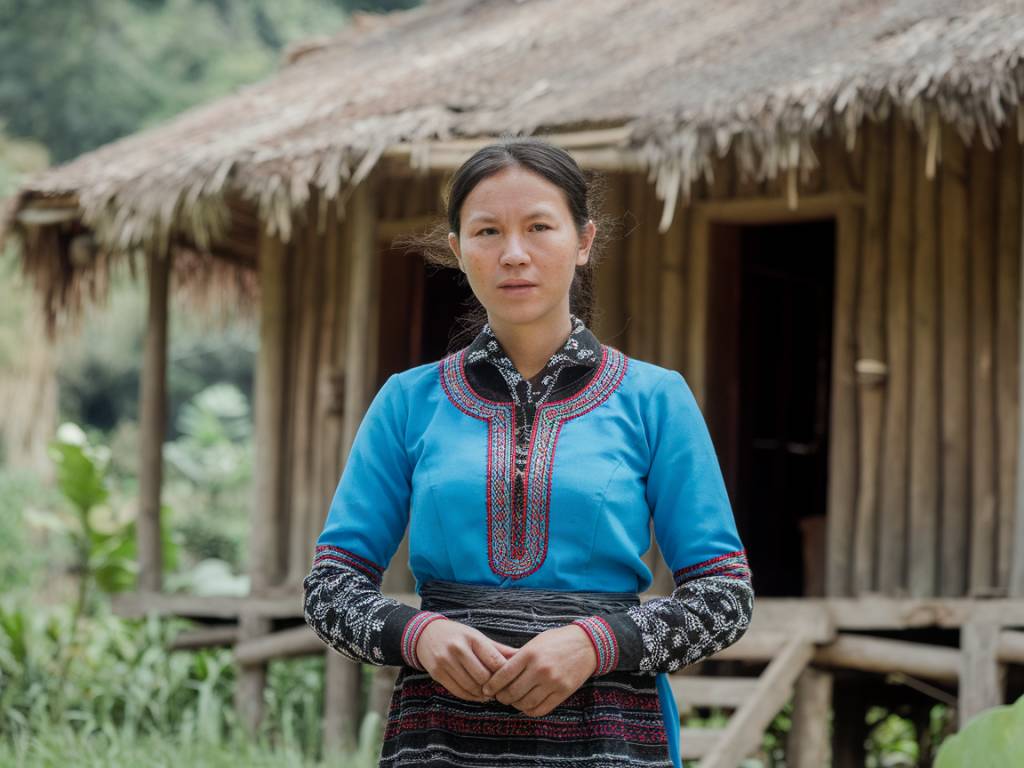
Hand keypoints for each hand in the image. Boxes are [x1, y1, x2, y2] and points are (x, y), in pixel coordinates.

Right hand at [416, 620, 517, 702]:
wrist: (426, 634)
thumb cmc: (458, 636)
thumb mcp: (478, 637)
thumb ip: (499, 649)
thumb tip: (522, 656)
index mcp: (472, 638)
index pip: (495, 661)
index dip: (504, 674)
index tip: (509, 679)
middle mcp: (458, 648)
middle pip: (483, 677)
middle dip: (493, 686)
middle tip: (500, 690)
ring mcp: (445, 661)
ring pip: (471, 686)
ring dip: (482, 694)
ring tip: (489, 694)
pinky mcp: (437, 673)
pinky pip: (458, 691)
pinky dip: (470, 696)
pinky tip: (477, 695)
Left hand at [480, 624, 597, 716]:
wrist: (587, 644)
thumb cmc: (557, 640)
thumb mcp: (535, 642)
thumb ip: (519, 657)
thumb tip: (497, 673)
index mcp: (530, 654)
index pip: (503, 675)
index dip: (492, 685)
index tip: (487, 689)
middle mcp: (540, 669)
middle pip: (512, 692)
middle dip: (501, 697)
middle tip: (498, 697)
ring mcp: (552, 682)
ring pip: (525, 703)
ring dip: (515, 705)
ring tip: (513, 700)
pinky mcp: (563, 692)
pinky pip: (541, 709)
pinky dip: (529, 710)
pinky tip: (526, 705)